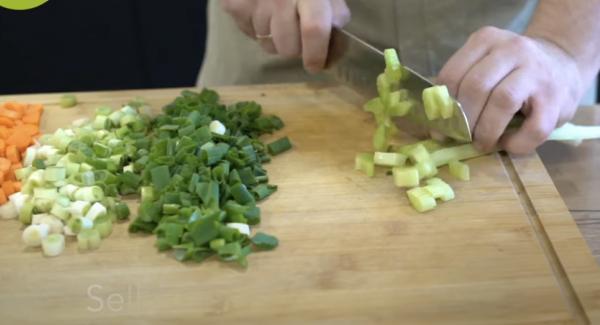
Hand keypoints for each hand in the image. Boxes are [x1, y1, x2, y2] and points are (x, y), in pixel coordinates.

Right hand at [220, 0, 349, 72]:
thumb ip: (334, 12)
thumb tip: (333, 45)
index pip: (313, 30)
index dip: (316, 54)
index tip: (316, 65)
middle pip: (288, 48)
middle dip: (297, 48)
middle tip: (299, 33)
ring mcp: (252, 3)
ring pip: (268, 44)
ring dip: (276, 38)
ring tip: (279, 16)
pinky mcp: (232, 6)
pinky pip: (249, 34)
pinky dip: (257, 29)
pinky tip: (263, 10)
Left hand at [437, 26, 583, 153]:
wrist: (562, 64)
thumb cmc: (512, 72)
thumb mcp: (485, 66)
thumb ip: (462, 85)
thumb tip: (438, 125)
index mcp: (486, 40)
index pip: (453, 74)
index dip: (442, 107)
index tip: (440, 129)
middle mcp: (512, 49)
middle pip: (476, 87)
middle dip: (463, 120)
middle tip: (461, 138)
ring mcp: (537, 72)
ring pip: (502, 102)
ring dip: (486, 131)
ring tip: (481, 143)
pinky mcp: (557, 98)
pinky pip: (533, 128)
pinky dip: (516, 143)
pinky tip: (508, 144)